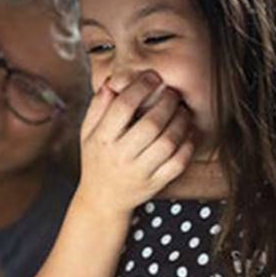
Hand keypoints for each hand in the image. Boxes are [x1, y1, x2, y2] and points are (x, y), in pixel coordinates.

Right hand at [76, 70, 195, 217]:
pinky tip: (187, 133)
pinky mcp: (156, 183)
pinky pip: (178, 163)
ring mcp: (140, 172)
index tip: (153, 77)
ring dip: (181, 122)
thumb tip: (112, 82)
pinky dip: (188, 145)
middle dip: (167, 103)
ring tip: (182, 111)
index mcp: (102, 140)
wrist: (103, 199)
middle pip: (151, 124)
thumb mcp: (88, 132)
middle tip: (173, 93)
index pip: (122, 107)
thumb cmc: (97, 159)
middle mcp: (121, 156)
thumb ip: (98, 106)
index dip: (141, 87)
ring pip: (168, 143)